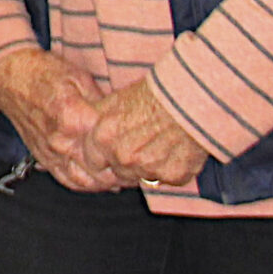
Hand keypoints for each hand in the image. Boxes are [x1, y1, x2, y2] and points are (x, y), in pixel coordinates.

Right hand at [0, 47, 134, 192]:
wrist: (9, 74)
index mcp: (74, 118)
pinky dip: (85, 185)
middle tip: (140, 167)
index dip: (131, 148)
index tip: (144, 148)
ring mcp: (50, 152)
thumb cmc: (43, 71)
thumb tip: (124, 122)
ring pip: (85, 181)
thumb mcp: (80, 78)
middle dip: (123, 172)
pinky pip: (66, 179)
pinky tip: (99, 180)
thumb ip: (103, 104)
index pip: (112, 145)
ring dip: (106, 183)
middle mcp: (61, 141)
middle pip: (101, 170)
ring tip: (123, 176)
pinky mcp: (42, 157)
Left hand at [82, 79, 209, 187]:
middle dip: (125, 162)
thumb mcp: (113, 102)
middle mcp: (123, 157)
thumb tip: (84, 133)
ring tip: (158, 143)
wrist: (188, 96)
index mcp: (103, 139)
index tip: (113, 148)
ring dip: (147, 166)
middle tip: (140, 143)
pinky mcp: (173, 175)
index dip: (102, 156)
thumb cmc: (150, 95)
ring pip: (141, 176)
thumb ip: (97, 123)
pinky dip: (170, 168)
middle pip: (118, 171)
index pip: (93, 162)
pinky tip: (174, 149)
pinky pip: (166, 178)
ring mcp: (148, 169)